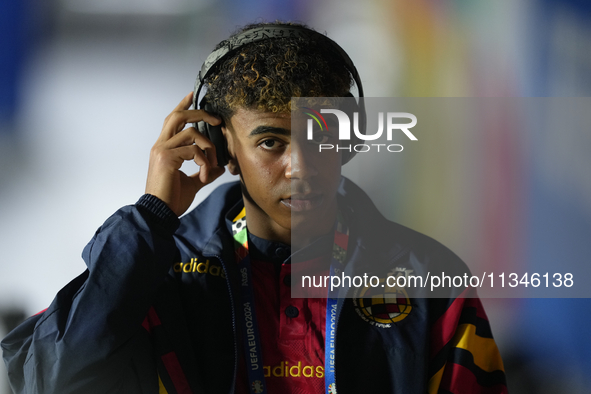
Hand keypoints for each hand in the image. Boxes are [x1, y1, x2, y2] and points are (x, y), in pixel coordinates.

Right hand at [145, 92, 224, 216]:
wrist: (159, 213)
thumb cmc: (171, 200)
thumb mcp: (192, 183)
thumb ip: (204, 172)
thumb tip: (220, 168)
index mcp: (164, 148)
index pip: (173, 120)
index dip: (182, 106)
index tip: (191, 95)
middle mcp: (161, 145)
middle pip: (179, 117)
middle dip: (200, 114)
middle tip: (217, 120)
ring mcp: (162, 150)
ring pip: (192, 132)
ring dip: (208, 148)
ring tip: (211, 166)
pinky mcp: (167, 158)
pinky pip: (193, 150)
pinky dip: (204, 162)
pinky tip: (204, 176)